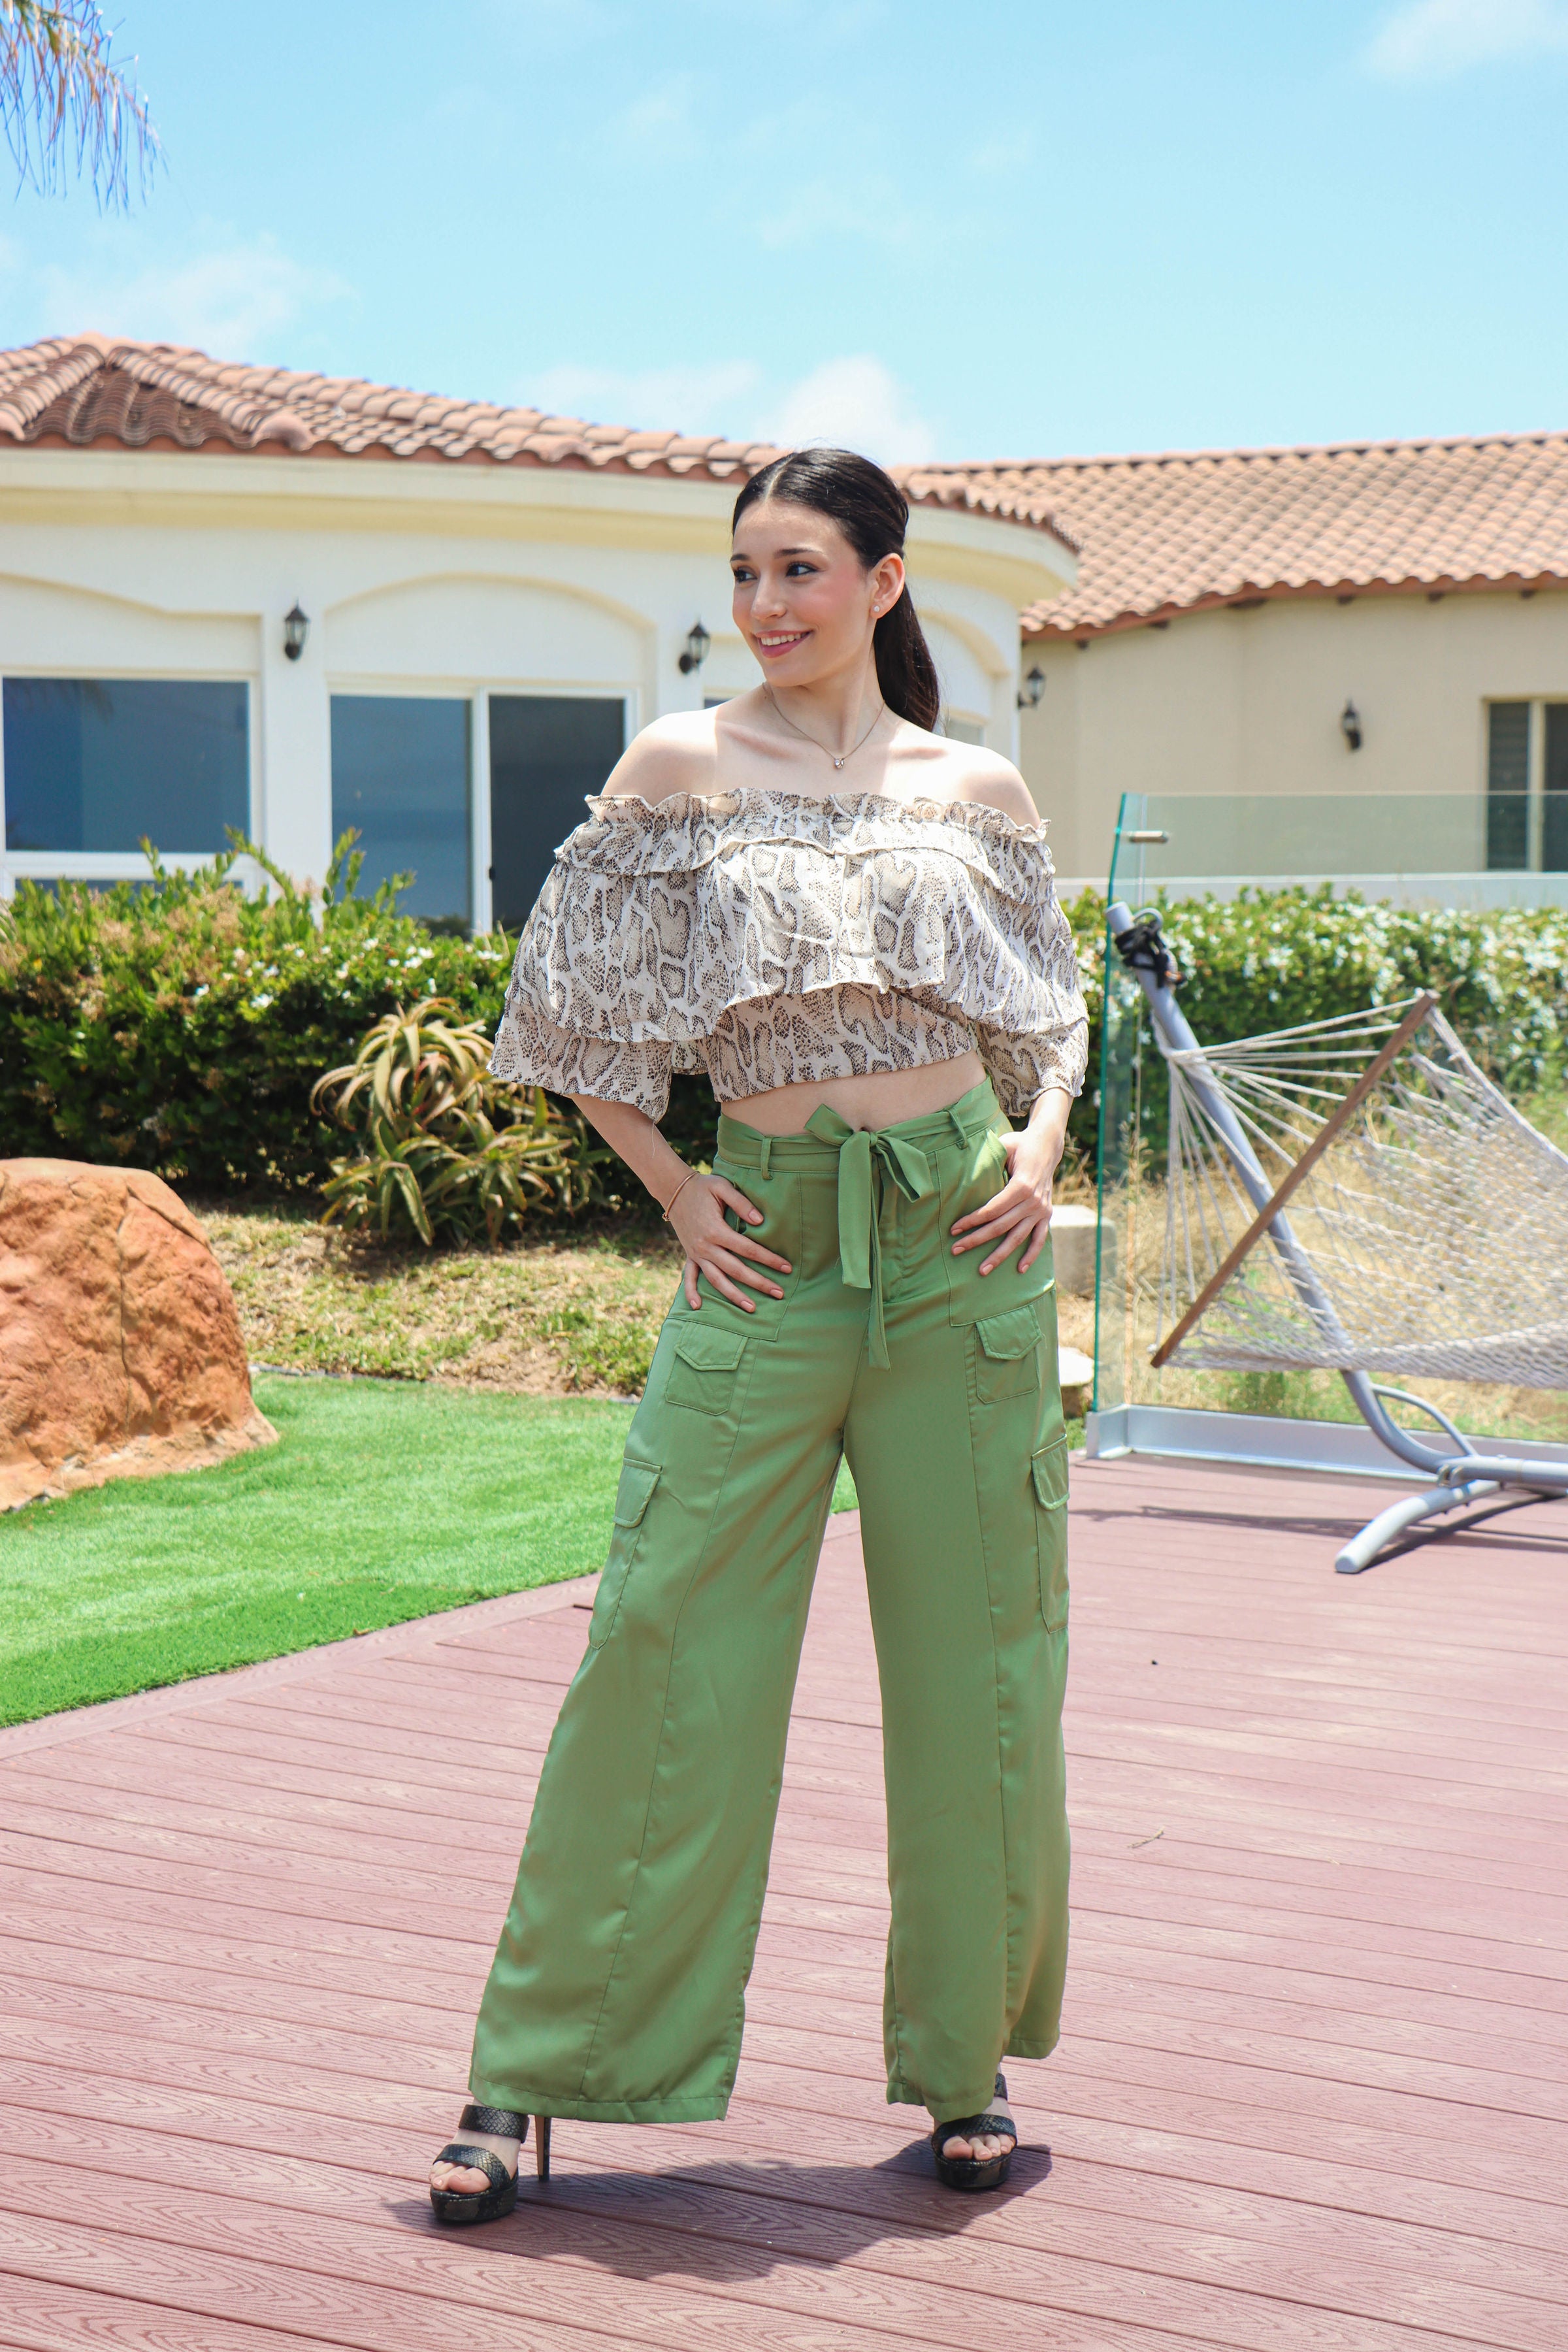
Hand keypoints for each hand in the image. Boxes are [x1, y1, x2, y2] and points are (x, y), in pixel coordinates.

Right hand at [669, 1173, 792, 1311]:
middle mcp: (705, 1246)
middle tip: (779, 1293)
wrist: (674, 1189)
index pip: (748, 1249)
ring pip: (717, 1280)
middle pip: (736, 1270)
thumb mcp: (722, 1186)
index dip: (769, 1259)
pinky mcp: (689, 1255)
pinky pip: (688, 1277)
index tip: (786, 1267)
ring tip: (752, 1308)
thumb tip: (760, 1220)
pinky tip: (697, 1307)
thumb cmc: (703, 1187)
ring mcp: (696, 1253)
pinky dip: (691, 1292)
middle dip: (759, 1283)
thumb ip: (741, 1203)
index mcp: (716, 1230)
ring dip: (734, 1296)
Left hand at [949, 1098, 1068, 1276]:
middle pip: (1000, 1226)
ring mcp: (1041, 1210)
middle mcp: (1033, 1201)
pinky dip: (1031, 1255)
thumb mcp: (1004, 1146)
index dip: (972, 1220)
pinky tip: (1019, 1270)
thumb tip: (965, 1172)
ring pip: (1018, 1238)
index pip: (992, 1209)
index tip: (954, 1228)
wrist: (1047, 1146)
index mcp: (1022, 1185)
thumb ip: (989, 1160)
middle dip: (977, 1239)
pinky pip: (1039, 1239)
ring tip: (982, 1271)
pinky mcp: (1046, 1215)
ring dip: (1000, 1255)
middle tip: (956, 1250)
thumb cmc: (1020, 1144)